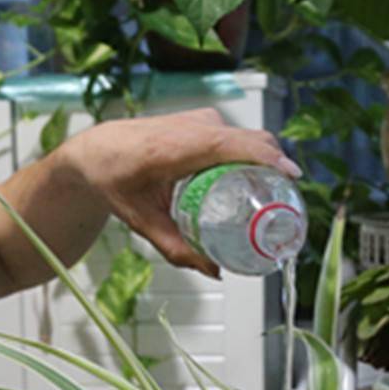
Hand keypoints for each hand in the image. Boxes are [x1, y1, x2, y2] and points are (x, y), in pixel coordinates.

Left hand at [71, 107, 301, 277]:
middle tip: (285, 203)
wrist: (97, 150)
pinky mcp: (205, 120)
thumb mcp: (143, 222)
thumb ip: (177, 249)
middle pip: (252, 140)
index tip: (292, 178)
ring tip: (271, 195)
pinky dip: (251, 154)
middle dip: (276, 168)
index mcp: (176, 147)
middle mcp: (193, 127)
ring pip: (248, 137)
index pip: (234, 145)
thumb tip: (214, 270)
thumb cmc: (116, 180)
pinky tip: (253, 179)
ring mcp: (201, 119)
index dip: (269, 158)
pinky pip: (239, 136)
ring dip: (265, 162)